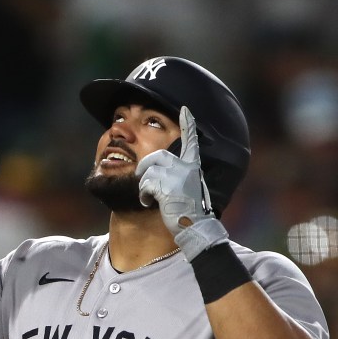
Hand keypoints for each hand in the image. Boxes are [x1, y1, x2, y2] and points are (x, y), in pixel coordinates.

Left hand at [136, 106, 228, 260]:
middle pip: (156, 156)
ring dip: (144, 187)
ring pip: (147, 172)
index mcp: (192, 167)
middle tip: (144, 182)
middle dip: (144, 168)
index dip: (188, 125)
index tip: (185, 110)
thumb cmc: (188, 213)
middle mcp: (186, 167)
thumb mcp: (186, 189)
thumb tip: (156, 172)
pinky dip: (143, 195)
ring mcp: (176, 176)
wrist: (194, 228)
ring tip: (150, 199)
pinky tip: (149, 203)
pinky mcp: (166, 186)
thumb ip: (177, 176)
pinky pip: (144, 184)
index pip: (191, 141)